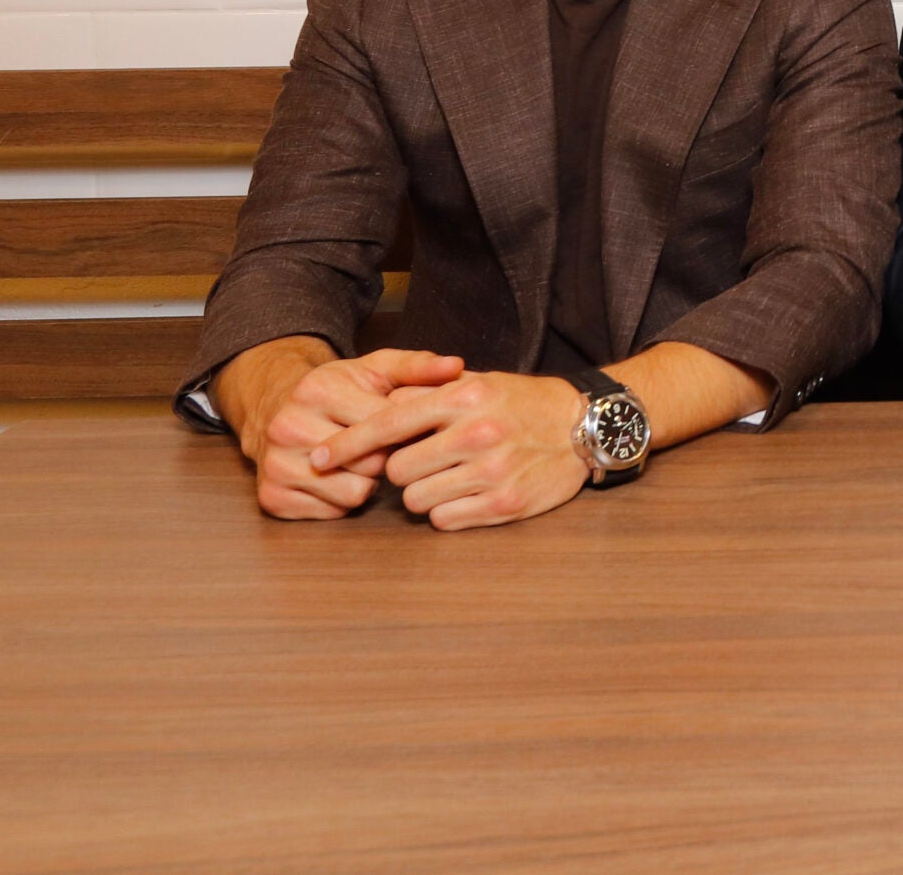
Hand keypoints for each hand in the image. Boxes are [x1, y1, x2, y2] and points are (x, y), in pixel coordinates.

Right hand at [214, 340, 464, 521]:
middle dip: (387, 457)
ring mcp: (275, 464)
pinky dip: (343, 500)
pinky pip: (332, 512)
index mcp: (317, 390)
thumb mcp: (376, 369)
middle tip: (386, 448)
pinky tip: (341, 478)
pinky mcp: (271, 497)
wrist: (275, 410)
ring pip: (353, 492)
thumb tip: (456, 365)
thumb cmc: (338, 390)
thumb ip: (418, 367)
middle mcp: (288, 427)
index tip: (411, 429)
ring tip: (363, 462)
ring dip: (367, 483)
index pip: (383, 425)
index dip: (405, 431)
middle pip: (370, 462)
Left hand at [311, 370, 590, 530]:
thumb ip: (426, 393)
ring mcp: (492, 472)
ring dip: (422, 492)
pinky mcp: (505, 504)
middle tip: (422, 462)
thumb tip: (374, 408)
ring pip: (416, 500)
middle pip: (396, 470)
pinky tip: (466, 493)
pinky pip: (444, 520)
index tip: (317, 458)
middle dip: (400, 470)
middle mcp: (476, 433)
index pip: (387, 423)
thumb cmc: (522, 403)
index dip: (346, 444)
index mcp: (464, 397)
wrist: (585, 425)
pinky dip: (446, 511)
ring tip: (448, 477)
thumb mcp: (476, 382)